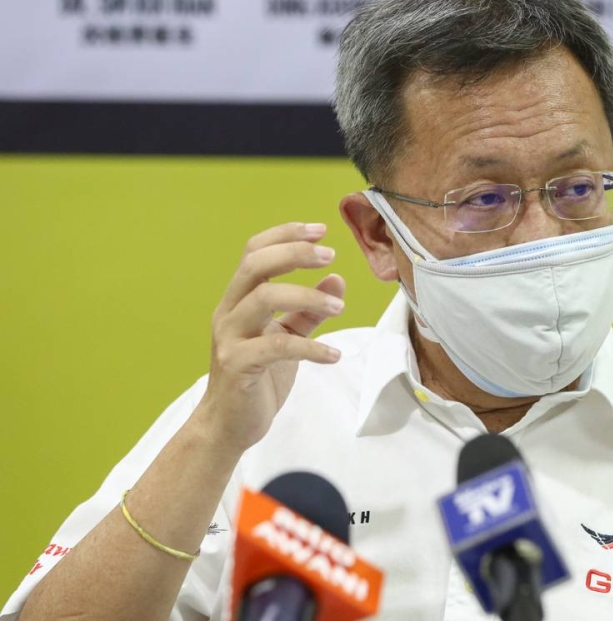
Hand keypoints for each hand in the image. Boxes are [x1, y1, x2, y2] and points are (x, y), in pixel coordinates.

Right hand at [194, 222, 345, 452]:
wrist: (228, 426)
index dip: (285, 235)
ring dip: (308, 296)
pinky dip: (311, 348)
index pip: (254, 252)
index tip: (320, 230)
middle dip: (294, 254)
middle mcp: (229, 312)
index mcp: (239, 300)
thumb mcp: (287, 338)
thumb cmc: (257, 378)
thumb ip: (308, 312)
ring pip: (265, 298)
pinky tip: (333, 356)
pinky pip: (277, 346)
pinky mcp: (237, 365)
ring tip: (338, 308)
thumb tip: (337, 279)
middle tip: (330, 255)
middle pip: (255, 265)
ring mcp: (230, 337)